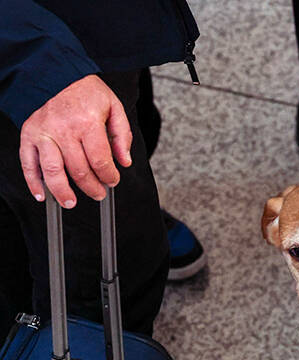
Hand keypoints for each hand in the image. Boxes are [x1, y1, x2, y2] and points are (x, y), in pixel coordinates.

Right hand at [19, 74, 132, 207]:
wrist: (55, 73)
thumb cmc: (85, 91)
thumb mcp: (113, 107)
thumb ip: (122, 136)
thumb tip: (125, 162)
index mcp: (87, 122)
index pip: (100, 161)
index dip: (109, 176)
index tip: (112, 180)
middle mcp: (64, 129)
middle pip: (79, 170)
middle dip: (92, 187)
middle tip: (98, 193)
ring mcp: (44, 133)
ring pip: (53, 170)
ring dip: (62, 192)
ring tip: (70, 202)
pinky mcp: (29, 135)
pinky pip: (28, 163)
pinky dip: (33, 182)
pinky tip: (42, 195)